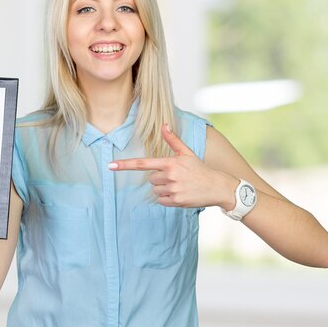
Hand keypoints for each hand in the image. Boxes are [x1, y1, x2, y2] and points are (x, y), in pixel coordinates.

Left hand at [110, 124, 233, 208]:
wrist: (216, 186)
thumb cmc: (199, 168)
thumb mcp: (186, 153)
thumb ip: (173, 140)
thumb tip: (164, 124)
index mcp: (169, 162)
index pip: (142, 163)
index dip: (125, 165)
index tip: (111, 166)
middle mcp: (170, 176)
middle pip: (151, 179)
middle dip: (160, 178)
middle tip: (176, 177)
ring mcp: (173, 189)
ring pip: (155, 190)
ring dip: (164, 189)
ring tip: (179, 185)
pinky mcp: (176, 201)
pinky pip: (161, 200)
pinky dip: (168, 198)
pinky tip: (180, 193)